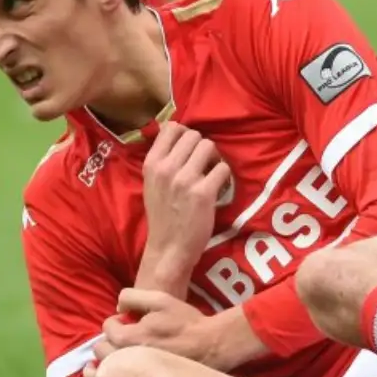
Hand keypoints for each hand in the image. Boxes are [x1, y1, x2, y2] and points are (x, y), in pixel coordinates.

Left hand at [101, 288, 264, 371]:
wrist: (209, 346)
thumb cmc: (185, 322)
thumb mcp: (160, 299)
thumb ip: (132, 297)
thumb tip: (118, 308)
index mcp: (127, 338)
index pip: (107, 328)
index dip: (117, 320)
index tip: (130, 321)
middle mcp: (126, 360)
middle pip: (101, 351)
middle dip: (110, 340)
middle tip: (128, 337)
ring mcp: (134, 376)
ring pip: (108, 369)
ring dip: (112, 359)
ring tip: (128, 353)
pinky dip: (120, 376)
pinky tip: (131, 370)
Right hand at [140, 122, 231, 274]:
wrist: (168, 248)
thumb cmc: (162, 216)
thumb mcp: (152, 184)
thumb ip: (163, 161)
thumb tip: (180, 137)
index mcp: (151, 163)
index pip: (171, 127)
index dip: (185, 133)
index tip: (189, 148)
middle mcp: (166, 168)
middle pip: (194, 135)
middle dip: (202, 147)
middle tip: (204, 164)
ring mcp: (185, 179)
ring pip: (209, 146)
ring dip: (214, 159)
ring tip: (211, 174)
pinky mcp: (203, 193)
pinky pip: (223, 169)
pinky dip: (225, 177)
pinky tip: (219, 188)